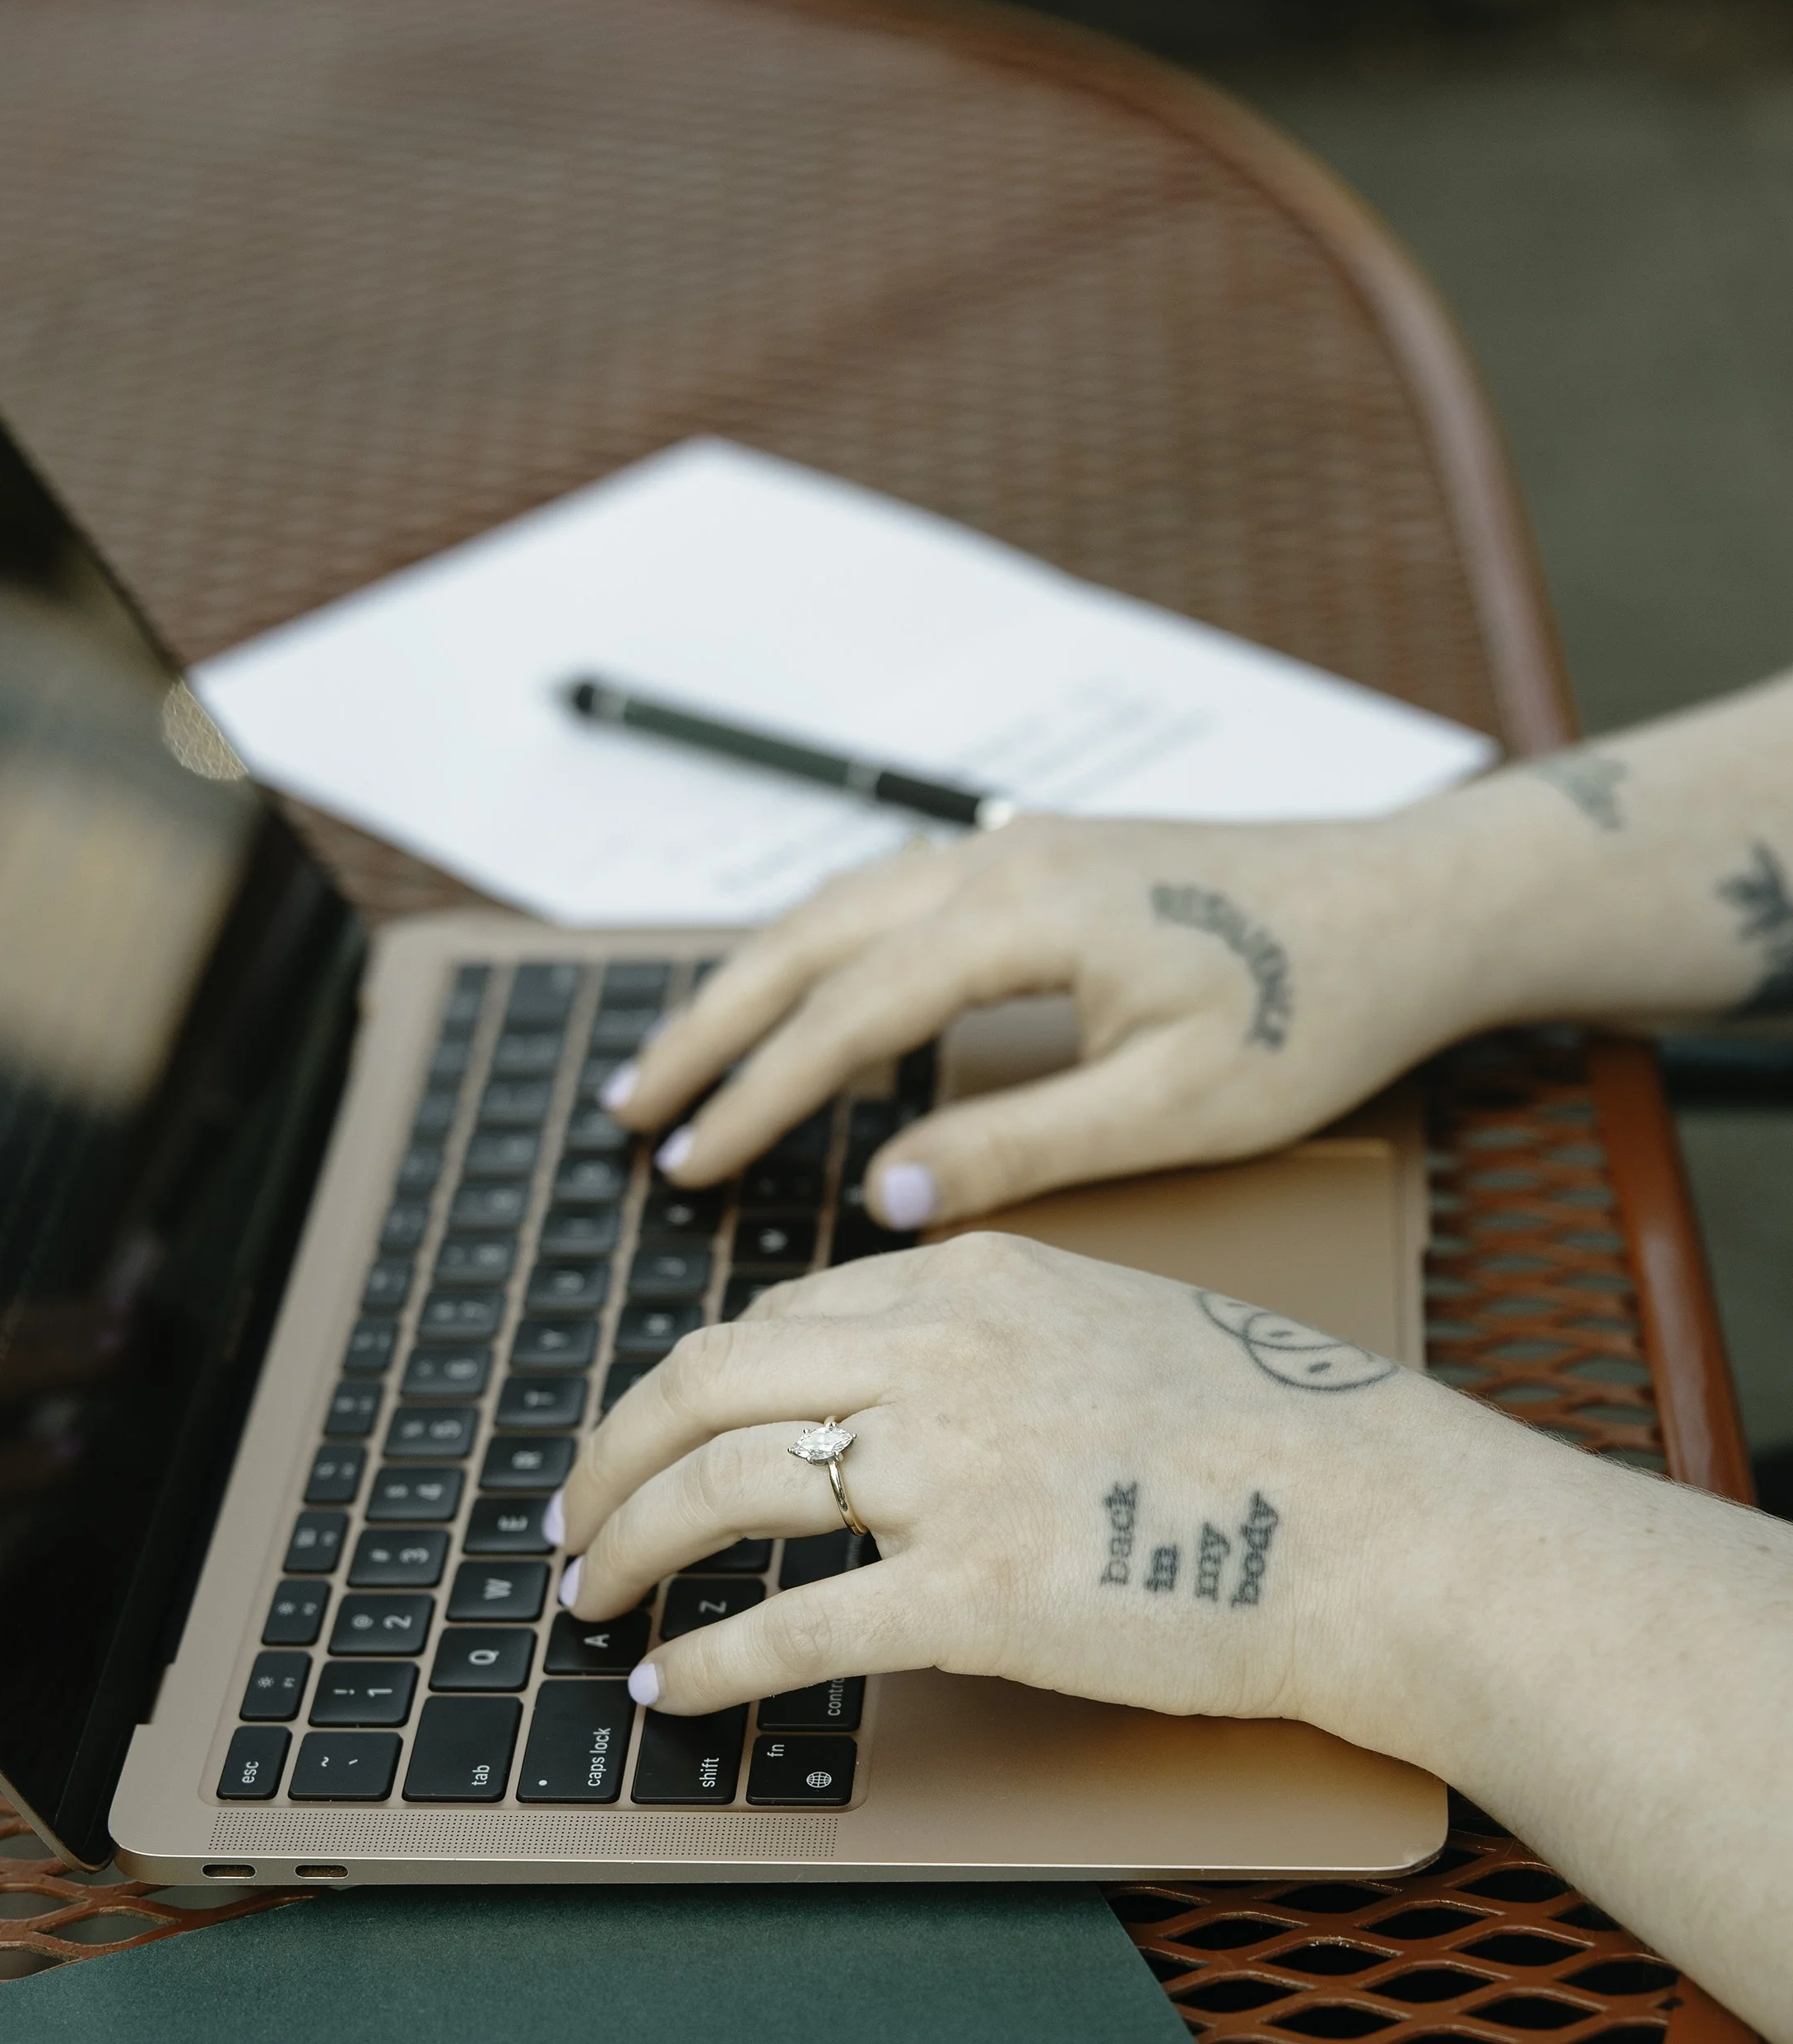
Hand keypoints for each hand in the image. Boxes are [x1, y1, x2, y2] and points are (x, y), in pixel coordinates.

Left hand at [558, 1230, 1448, 1742]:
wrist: (1387, 1526)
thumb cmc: (1285, 1440)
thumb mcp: (1125, 1321)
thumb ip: (1001, 1334)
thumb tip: (904, 1376)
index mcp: (976, 1281)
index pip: (773, 1320)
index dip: (683, 1388)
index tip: (647, 1437)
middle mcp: (941, 1354)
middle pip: (706, 1383)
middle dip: (613, 1456)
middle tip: (574, 1520)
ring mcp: (952, 1471)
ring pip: (721, 1489)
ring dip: (631, 1548)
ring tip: (594, 1601)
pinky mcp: (974, 1595)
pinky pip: (791, 1629)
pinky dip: (708, 1664)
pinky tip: (672, 1691)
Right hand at [605, 807, 1494, 1224]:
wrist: (1416, 902)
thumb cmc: (1320, 1009)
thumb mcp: (1175, 1106)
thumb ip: (1021, 1146)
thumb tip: (887, 1197)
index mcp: (1026, 917)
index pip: (846, 1015)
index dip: (757, 1096)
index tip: (686, 1166)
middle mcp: (1002, 860)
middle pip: (809, 941)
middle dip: (710, 1029)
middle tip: (628, 1111)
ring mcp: (1019, 846)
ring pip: (839, 909)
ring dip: (752, 984)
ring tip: (679, 1064)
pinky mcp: (1044, 856)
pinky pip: (891, 899)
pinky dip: (819, 955)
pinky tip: (798, 1006)